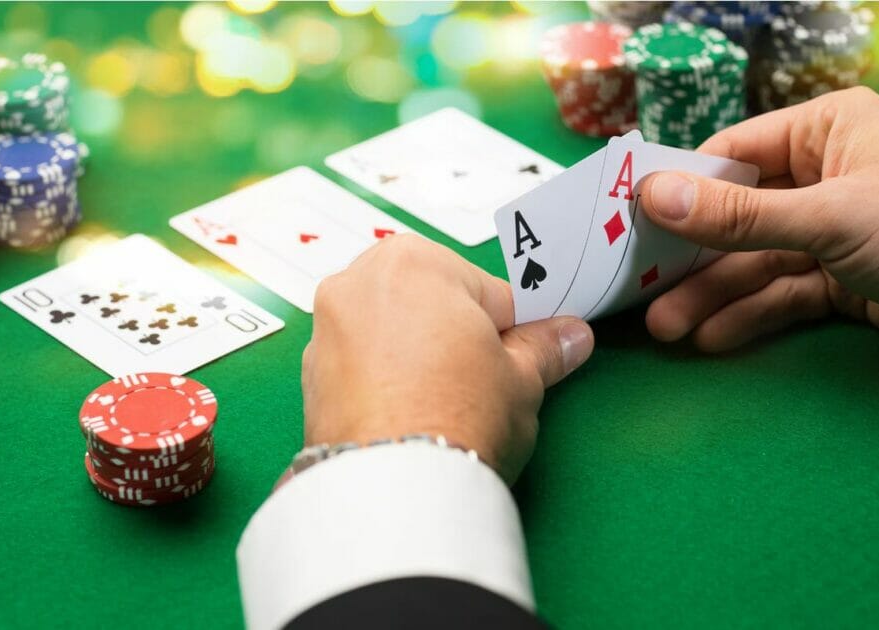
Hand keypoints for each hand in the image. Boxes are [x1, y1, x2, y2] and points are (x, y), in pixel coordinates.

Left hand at [302, 235, 593, 482]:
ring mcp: (326, 329)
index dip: (511, 330)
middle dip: (456, 335)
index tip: (519, 356)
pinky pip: (361, 365)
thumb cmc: (457, 419)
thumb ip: (543, 348)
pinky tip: (407, 416)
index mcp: (414, 261)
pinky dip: (383, 382)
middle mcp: (358, 281)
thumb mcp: (521, 380)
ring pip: (392, 332)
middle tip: (479, 383)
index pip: (487, 290)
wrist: (394, 488)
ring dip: (417, 356)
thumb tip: (569, 336)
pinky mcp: (309, 375)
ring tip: (443, 404)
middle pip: (430, 302)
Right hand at [640, 87, 878, 353]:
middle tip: (642, 291)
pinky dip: (751, 315)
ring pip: (756, 261)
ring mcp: (833, 231)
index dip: (680, 188)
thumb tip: (652, 196)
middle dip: (693, 257)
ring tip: (668, 328)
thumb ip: (738, 215)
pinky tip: (714, 338)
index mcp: (826, 132)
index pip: (734, 153)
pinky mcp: (843, 281)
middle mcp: (825, 176)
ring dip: (713, 295)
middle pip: (738, 215)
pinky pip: (784, 294)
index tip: (629, 221)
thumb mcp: (829, 218)